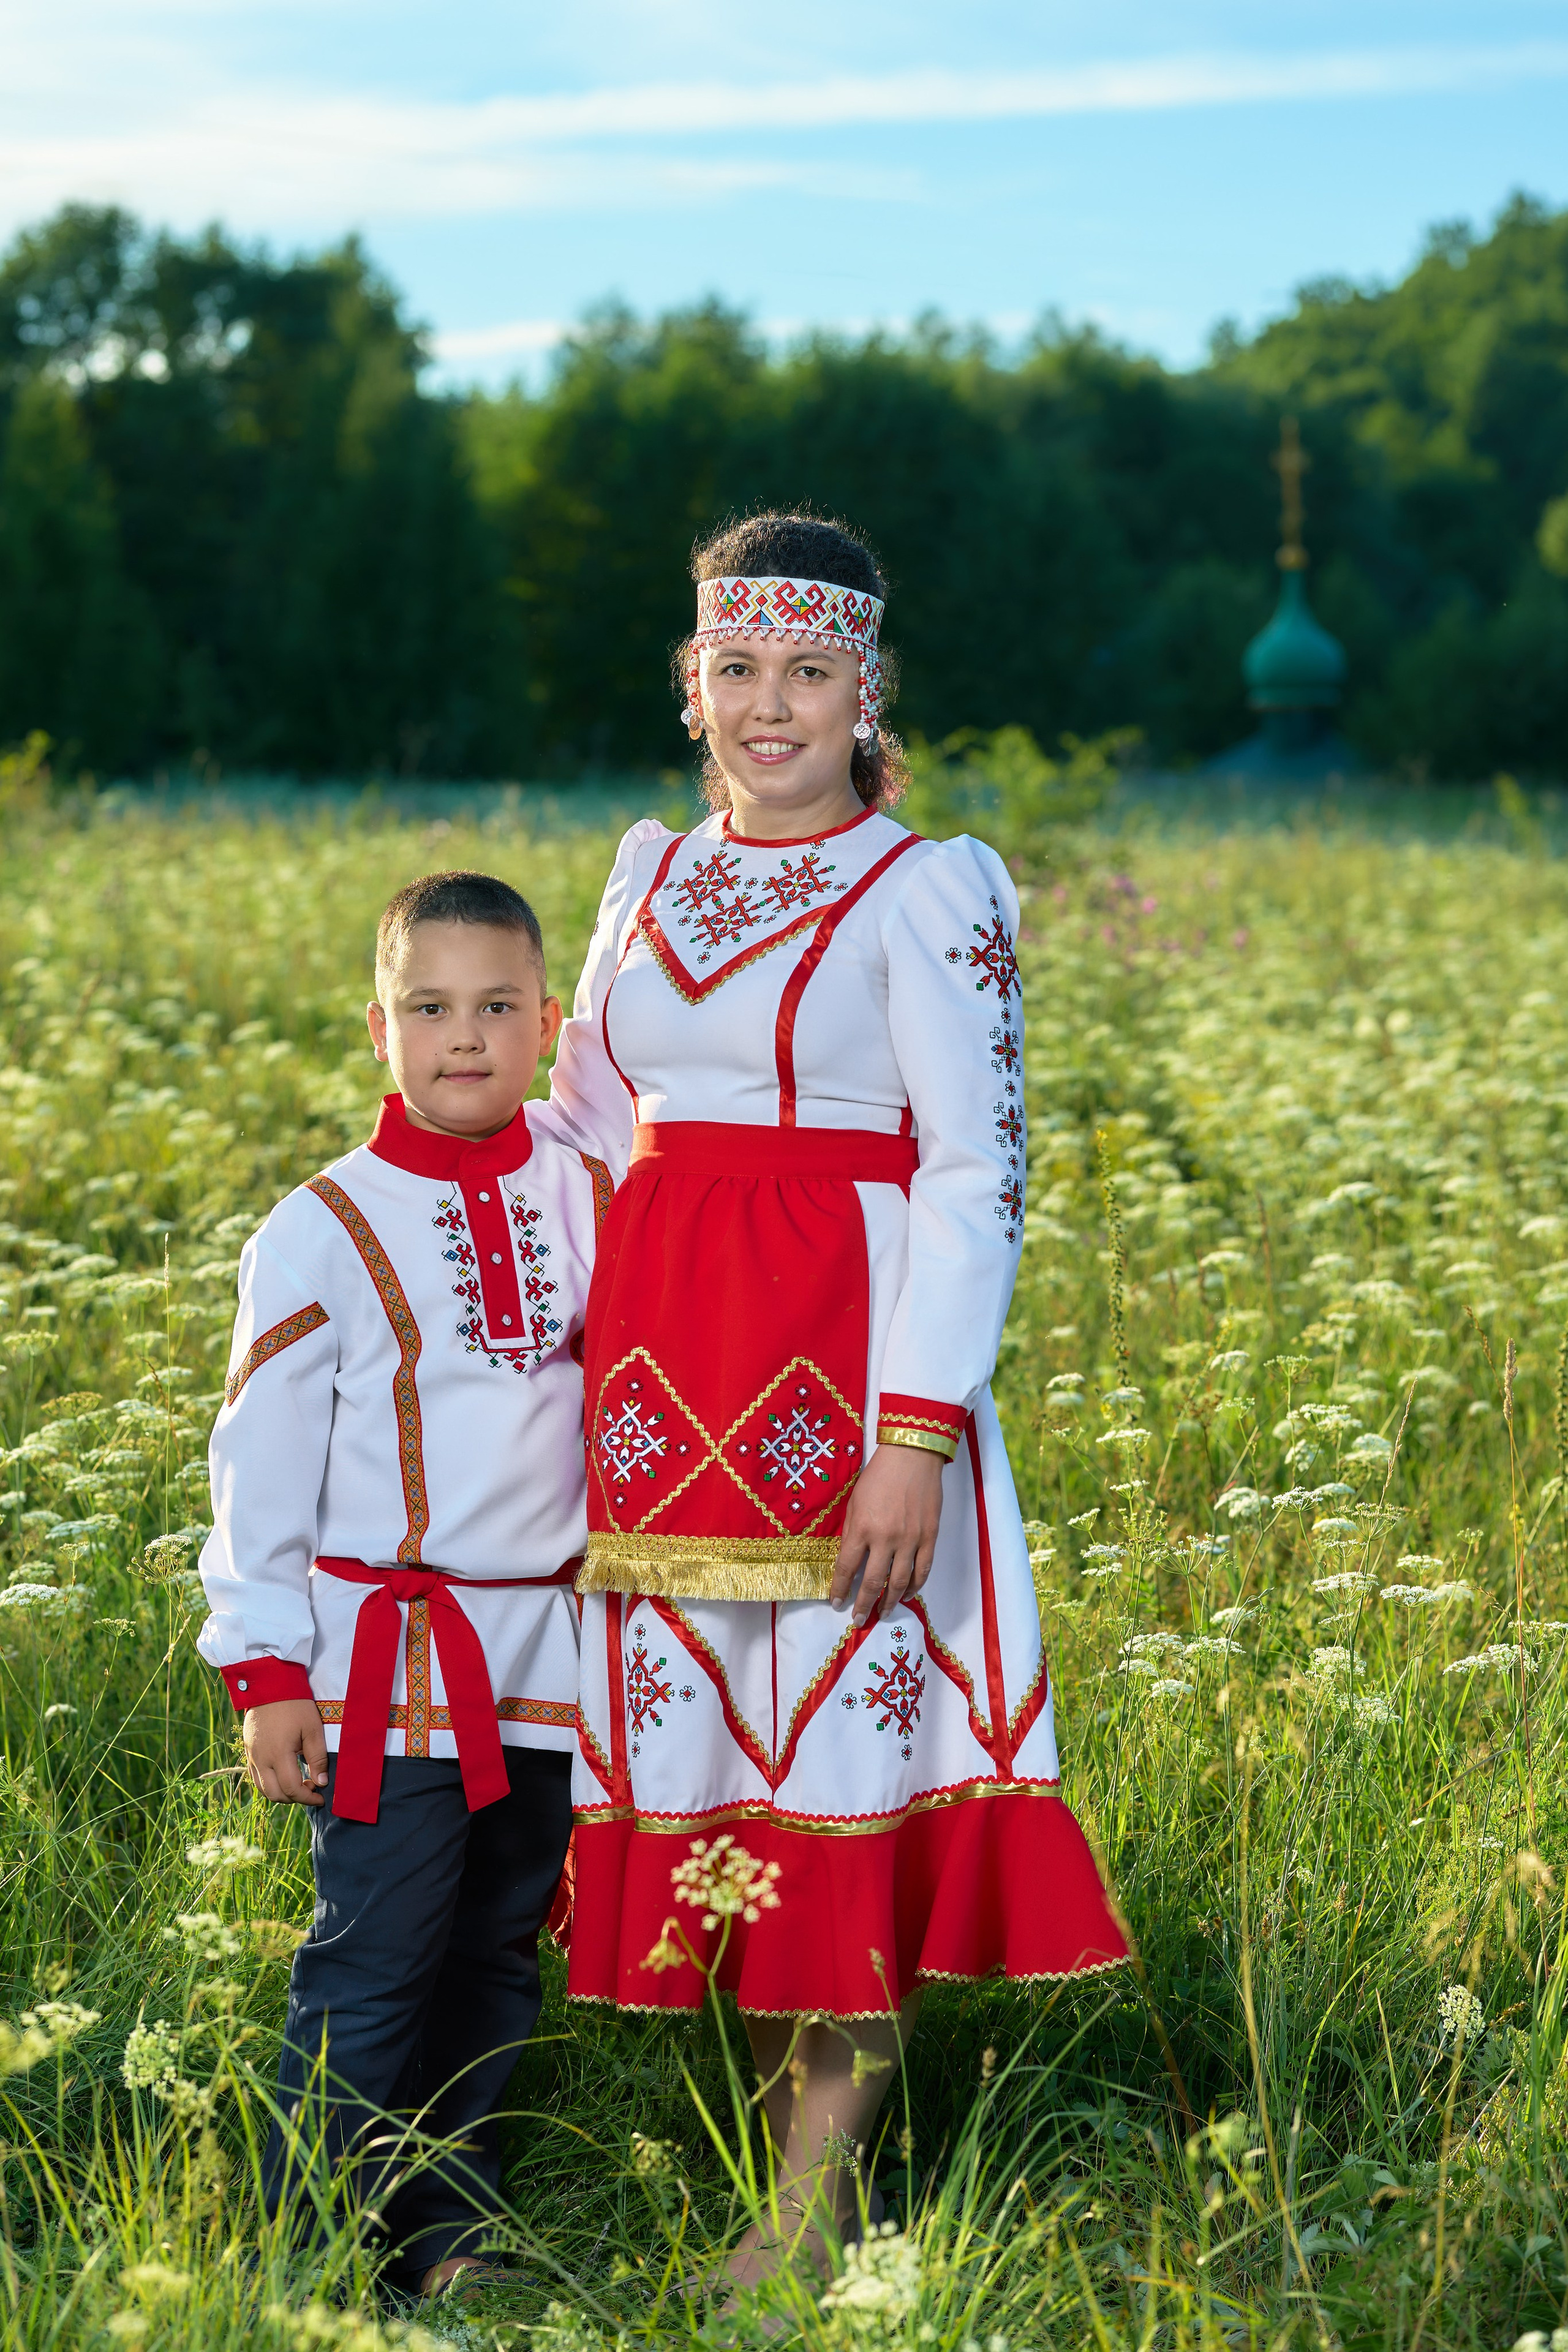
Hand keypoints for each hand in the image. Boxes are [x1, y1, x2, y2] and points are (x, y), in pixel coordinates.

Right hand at [244, 1699, 328, 1805]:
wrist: (269, 1685)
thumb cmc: (295, 1705)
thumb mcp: (313, 1729)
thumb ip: (317, 1758)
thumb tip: (321, 1782)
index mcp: (278, 1754)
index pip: (292, 1789)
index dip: (308, 1798)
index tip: (321, 1796)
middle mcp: (261, 1759)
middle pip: (276, 1794)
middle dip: (295, 1798)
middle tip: (311, 1789)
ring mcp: (252, 1756)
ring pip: (263, 1789)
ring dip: (281, 1793)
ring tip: (299, 1784)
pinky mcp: (248, 1751)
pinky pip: (256, 1778)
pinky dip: (270, 1784)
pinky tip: (283, 1776)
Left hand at [831, 1444, 945, 1627]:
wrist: (912, 1457)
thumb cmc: (878, 1476)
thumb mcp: (854, 1502)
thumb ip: (852, 1533)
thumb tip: (850, 1561)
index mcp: (862, 1528)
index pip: (847, 1568)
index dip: (840, 1589)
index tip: (836, 1603)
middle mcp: (886, 1538)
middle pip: (873, 1582)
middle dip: (863, 1605)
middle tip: (858, 1619)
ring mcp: (910, 1539)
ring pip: (900, 1582)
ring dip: (890, 1602)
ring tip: (882, 1614)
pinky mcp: (930, 1537)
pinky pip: (923, 1569)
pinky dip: (915, 1586)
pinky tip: (906, 1594)